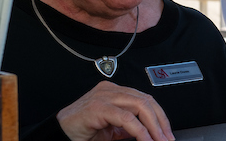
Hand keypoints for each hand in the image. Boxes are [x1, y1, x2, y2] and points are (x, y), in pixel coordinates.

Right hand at [56, 81, 174, 140]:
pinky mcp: (98, 106)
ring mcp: (105, 95)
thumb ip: (129, 127)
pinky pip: (125, 117)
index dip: (159, 116)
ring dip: (153, 126)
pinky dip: (139, 130)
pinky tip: (145, 140)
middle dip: (160, 121)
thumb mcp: (112, 130)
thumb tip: (149, 132)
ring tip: (159, 140)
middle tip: (167, 138)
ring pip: (139, 105)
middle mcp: (111, 89)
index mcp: (115, 92)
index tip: (167, 133)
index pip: (145, 99)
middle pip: (145, 100)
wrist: (59, 133)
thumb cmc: (82, 130)